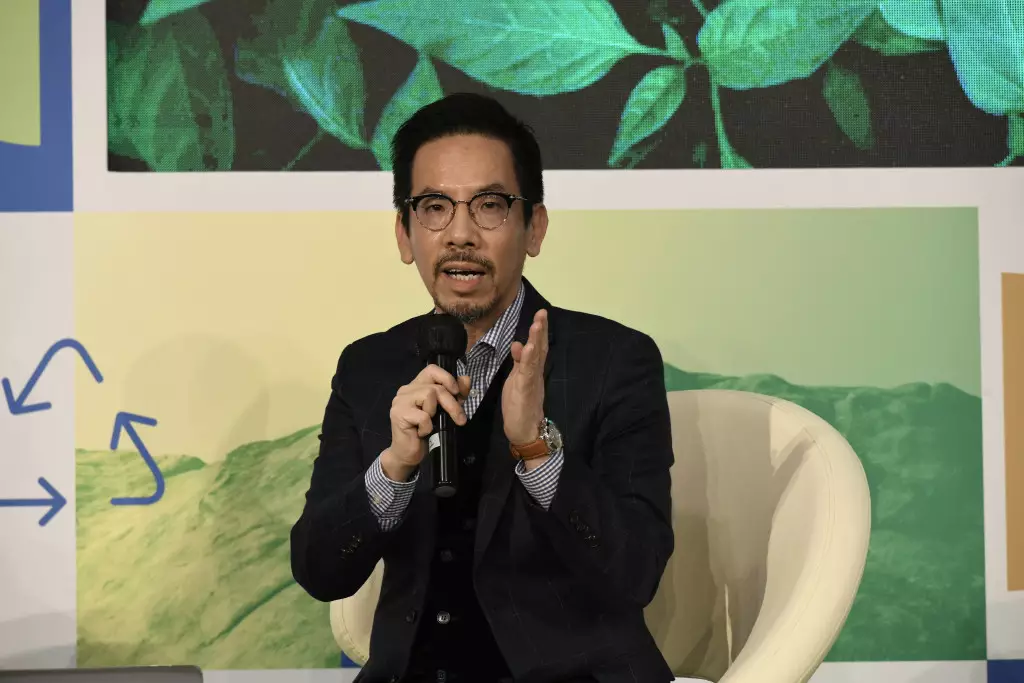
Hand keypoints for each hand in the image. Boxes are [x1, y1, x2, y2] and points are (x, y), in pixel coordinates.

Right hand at [381, 365, 470, 480]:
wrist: (408, 454)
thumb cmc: (427, 432)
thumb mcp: (445, 411)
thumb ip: (455, 395)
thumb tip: (466, 379)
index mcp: (417, 386)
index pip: (432, 369)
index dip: (447, 378)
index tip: (457, 392)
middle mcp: (406, 390)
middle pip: (435, 387)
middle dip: (452, 403)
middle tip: (460, 419)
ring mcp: (400, 401)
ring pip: (429, 395)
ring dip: (437, 414)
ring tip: (432, 425)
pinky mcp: (398, 414)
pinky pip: (423, 416)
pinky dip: (428, 427)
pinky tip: (422, 433)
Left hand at [502, 309, 547, 446]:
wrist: (525, 431)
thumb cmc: (519, 407)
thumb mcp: (516, 380)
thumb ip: (518, 363)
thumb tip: (517, 344)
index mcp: (532, 370)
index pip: (537, 347)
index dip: (539, 331)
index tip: (540, 314)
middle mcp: (535, 374)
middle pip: (540, 349)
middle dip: (540, 330)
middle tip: (542, 313)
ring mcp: (532, 382)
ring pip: (536, 358)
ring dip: (537, 340)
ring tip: (537, 324)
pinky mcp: (526, 391)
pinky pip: (528, 374)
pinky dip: (528, 360)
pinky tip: (529, 348)